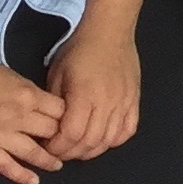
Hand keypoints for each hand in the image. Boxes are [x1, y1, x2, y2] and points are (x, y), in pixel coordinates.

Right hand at [0, 54, 65, 183]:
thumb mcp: (11, 76)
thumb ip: (28, 92)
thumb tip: (42, 104)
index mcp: (28, 95)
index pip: (62, 111)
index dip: (69, 119)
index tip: (73, 125)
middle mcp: (19, 116)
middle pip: (52, 132)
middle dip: (61, 140)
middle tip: (67, 148)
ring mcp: (1, 134)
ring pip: (34, 152)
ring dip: (49, 161)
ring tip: (57, 165)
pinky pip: (6, 166)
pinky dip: (22, 175)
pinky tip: (34, 181)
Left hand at [45, 17, 142, 158]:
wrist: (110, 30)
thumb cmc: (80, 49)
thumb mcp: (56, 74)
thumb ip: (55, 104)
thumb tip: (51, 127)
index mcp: (85, 94)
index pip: (71, 134)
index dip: (58, 146)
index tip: (48, 146)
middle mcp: (107, 102)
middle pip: (90, 142)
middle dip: (71, 152)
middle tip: (60, 150)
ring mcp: (124, 102)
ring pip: (109, 140)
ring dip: (92, 150)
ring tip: (79, 147)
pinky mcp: (134, 100)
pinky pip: (127, 130)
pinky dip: (114, 140)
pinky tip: (103, 138)